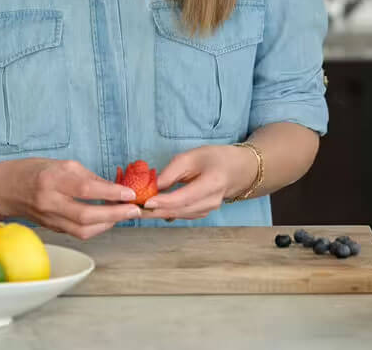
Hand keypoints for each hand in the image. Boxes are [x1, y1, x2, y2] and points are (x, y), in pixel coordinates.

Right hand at [2, 158, 140, 238]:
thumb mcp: (63, 164)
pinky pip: (76, 232)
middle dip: (114, 215)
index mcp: (52, 181)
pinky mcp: (51, 229)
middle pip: (86, 216)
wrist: (6, 188)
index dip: (110, 193)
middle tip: (134, 210)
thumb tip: (114, 188)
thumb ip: (88, 177)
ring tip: (124, 215)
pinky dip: (95, 228)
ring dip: (107, 225)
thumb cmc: (35, 170)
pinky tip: (107, 220)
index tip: (130, 193)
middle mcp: (49, 203)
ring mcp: (49, 219)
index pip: (85, 189)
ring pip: (82, 231)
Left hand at [140, 145, 257, 220]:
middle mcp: (211, 201)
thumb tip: (154, 186)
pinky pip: (182, 215)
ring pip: (179, 215)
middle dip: (155, 211)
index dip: (164, 202)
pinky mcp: (202, 213)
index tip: (145, 202)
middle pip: (180, 210)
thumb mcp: (194, 155)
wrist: (238, 170)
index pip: (184, 197)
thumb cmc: (215, 158)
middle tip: (134, 209)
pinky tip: (153, 210)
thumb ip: (173, 170)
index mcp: (212, 184)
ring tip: (138, 209)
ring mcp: (208, 210)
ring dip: (158, 214)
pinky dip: (167, 213)